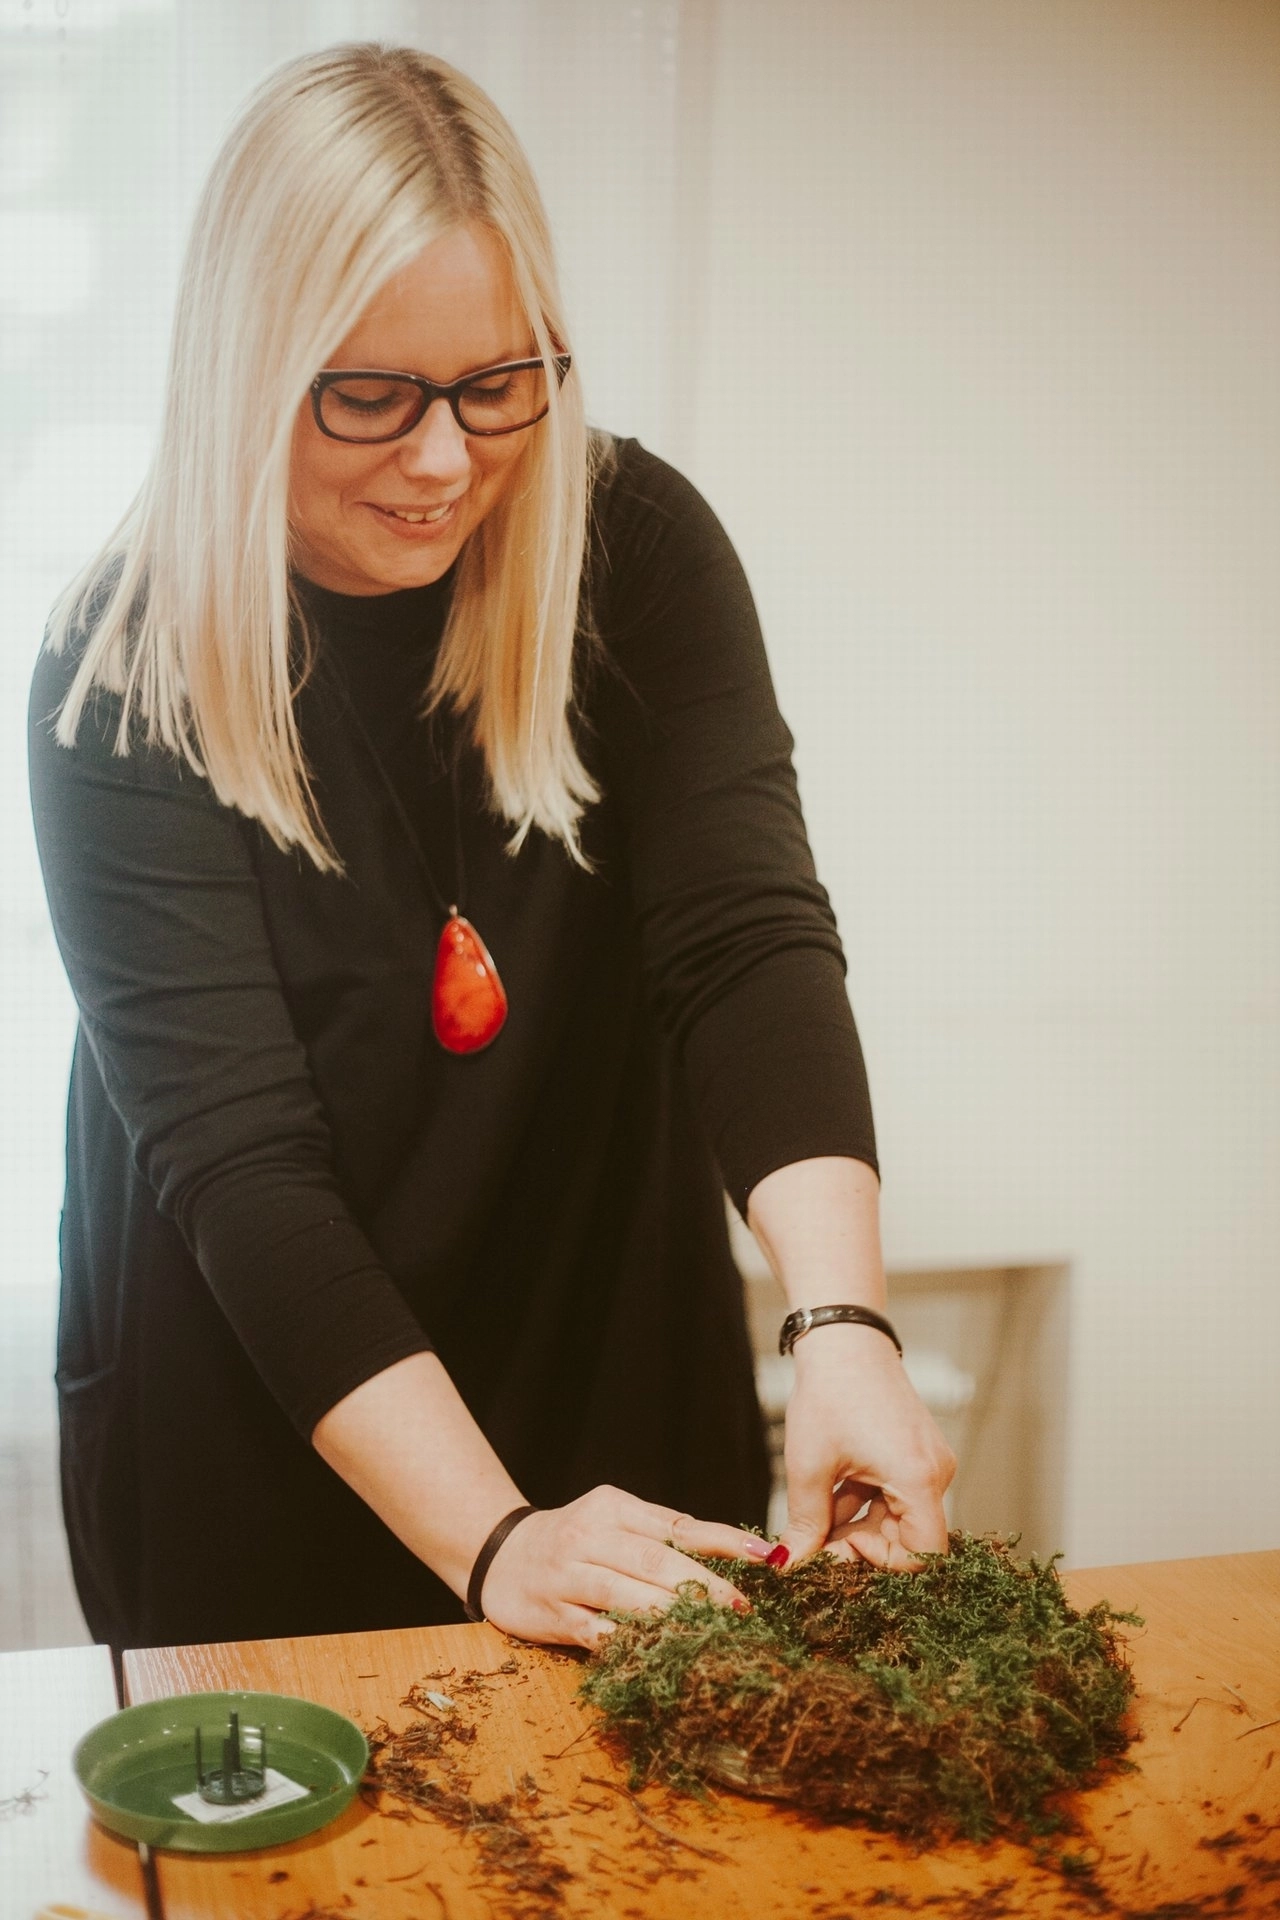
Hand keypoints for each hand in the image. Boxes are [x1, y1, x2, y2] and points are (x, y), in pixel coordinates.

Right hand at [477, 1484, 771, 1647]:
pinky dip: (627, 1642)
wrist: (500, 1555)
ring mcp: (568, 1576)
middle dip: (705, 1585)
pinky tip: (658, 1652)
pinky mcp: (552, 1614)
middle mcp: (589, 1536)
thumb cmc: (574, 1540)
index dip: (724, 1541)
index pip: (678, 1525)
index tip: (765, 1557)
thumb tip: (729, 1551)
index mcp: (612, 1507)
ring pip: (627, 1595)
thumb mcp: (612, 1520)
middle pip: (655, 1561)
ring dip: (672, 1615)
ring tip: (710, 1629)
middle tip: (742, 1606)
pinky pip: (595, 1631)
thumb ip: (660, 1533)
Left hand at [780, 1324, 955, 1570]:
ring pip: (897, 1517)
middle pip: (908, 1538)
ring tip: (815, 1512)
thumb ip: (805, 1524)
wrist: (844, 1338)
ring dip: (856, 1523)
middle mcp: (936, 1473)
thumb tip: (789, 1565)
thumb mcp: (810, 1465)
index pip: (923, 1556)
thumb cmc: (830, 1394)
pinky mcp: (916, 1453)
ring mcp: (928, 1462)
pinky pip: (895, 1494)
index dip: (880, 1563)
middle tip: (816, 1541)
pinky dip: (863, 1501)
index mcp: (919, 1479)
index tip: (838, 1546)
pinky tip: (829, 1491)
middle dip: (860, 1545)